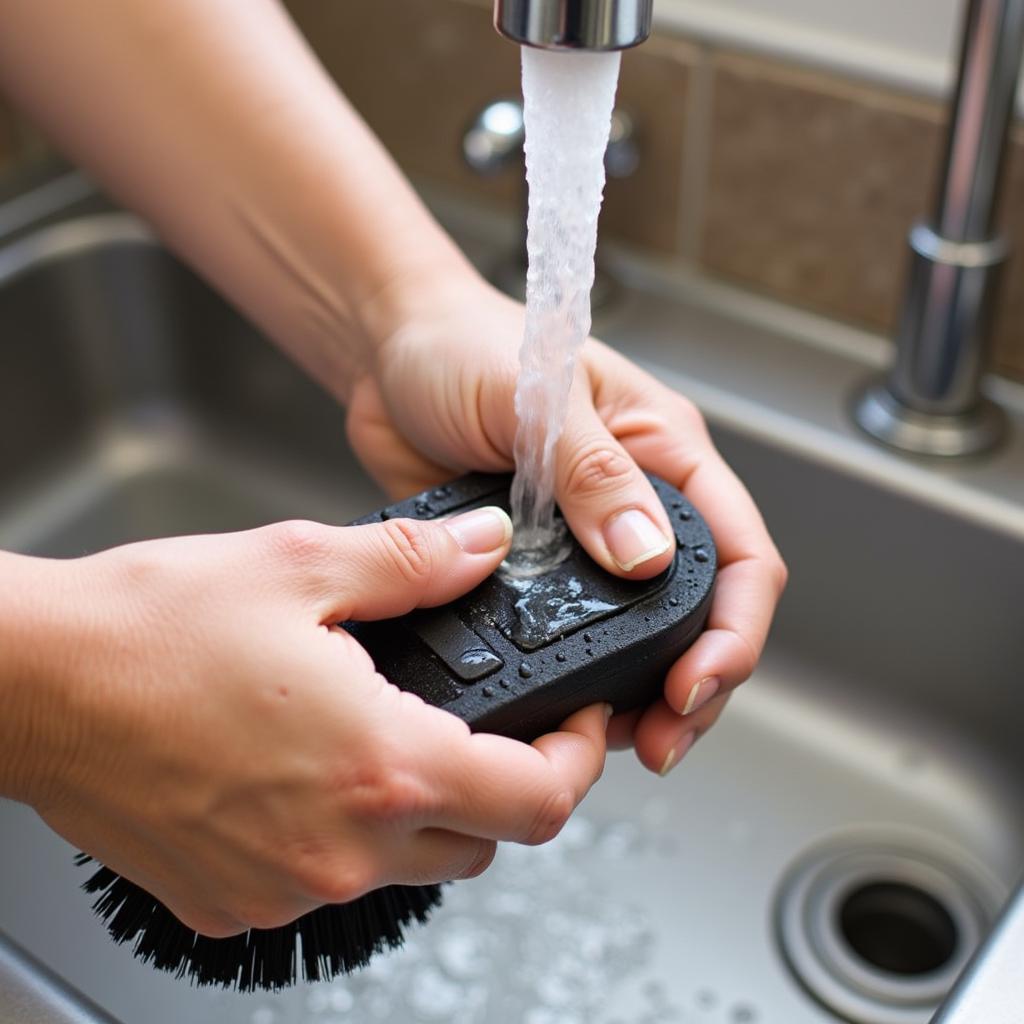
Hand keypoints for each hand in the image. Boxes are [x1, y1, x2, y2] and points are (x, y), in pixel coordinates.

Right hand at [4, 512, 607, 935]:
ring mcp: (287, 888)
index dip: (577, 762)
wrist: (31, 685)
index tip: (577, 726)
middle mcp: (343, 848)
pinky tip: (311, 772)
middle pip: (483, 841)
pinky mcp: (234, 902)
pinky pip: (329, 880)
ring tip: (389, 734)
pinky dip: (347, 834)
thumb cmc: (149, 629)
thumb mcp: (303, 566)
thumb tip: (484, 550)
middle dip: (504, 784)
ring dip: (425, 809)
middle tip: (488, 722)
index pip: (537, 802)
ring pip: (411, 866)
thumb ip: (416, 563)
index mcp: (380, 765)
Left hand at [350, 272, 786, 774]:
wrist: (389, 356)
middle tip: (662, 738)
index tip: (695, 681)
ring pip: (643, 635)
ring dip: (643, 692)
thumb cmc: (466, 345)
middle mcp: (636, 504)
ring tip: (625, 739)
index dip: (733, 627)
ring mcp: (585, 542)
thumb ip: (593, 474)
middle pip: (702, 611)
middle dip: (695, 681)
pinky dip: (581, 676)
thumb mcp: (539, 397)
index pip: (738, 550)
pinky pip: (571, 635)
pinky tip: (570, 705)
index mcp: (664, 453)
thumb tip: (644, 556)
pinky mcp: (531, 569)